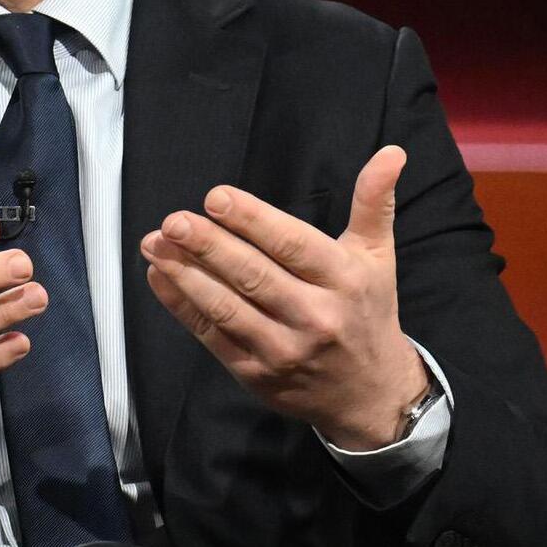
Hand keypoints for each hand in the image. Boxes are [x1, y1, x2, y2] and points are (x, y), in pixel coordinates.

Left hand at [140, 146, 429, 447]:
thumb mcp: (378, 256)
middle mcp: (315, 317)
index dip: (252, 220)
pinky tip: (160, 278)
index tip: (215, 197)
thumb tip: (392, 152)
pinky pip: (212, 337)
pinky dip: (182, 307)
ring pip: (226, 308)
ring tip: (155, 244)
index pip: (292, 245)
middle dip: (208, 246)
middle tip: (174, 221)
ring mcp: (283, 350)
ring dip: (185, 275)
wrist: (369, 394)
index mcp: (344, 280)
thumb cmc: (367, 311)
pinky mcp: (256, 375)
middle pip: (253, 276)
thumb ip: (374, 202)